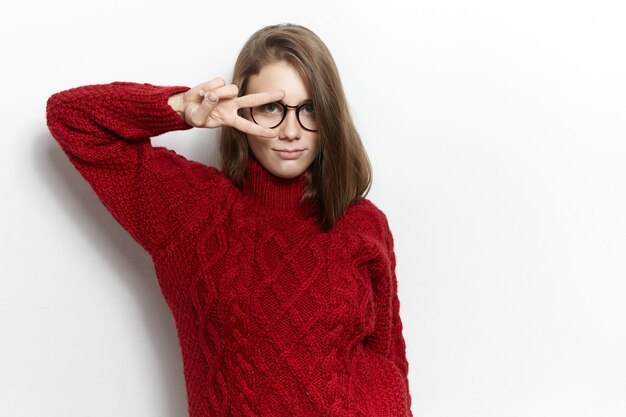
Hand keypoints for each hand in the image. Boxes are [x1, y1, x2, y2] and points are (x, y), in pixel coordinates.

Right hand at [169, 77, 284, 137]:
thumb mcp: (198, 119)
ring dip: (217, 93)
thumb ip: (207, 108)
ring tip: (204, 98)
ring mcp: (227, 95)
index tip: (274, 134)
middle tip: (283, 93)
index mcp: (229, 120)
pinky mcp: (219, 83)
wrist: (185, 106)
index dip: (260, 131)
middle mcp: (232, 106)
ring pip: (230, 89)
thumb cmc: (195, 115)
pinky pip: (217, 82)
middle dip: (268, 97)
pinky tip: (202, 93)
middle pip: (252, 101)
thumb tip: (214, 95)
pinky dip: (207, 87)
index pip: (248, 126)